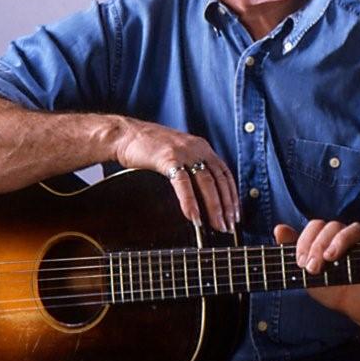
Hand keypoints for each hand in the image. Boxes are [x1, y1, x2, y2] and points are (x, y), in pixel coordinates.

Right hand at [114, 118, 238, 231]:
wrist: (125, 134)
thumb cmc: (148, 147)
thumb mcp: (178, 153)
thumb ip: (191, 166)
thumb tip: (202, 193)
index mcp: (202, 147)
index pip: (225, 173)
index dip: (232, 195)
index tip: (234, 214)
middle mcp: (197, 148)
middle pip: (219, 180)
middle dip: (226, 206)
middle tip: (229, 226)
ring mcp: (184, 152)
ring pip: (206, 182)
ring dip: (214, 207)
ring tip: (217, 225)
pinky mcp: (168, 158)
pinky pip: (183, 183)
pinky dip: (190, 202)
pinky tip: (193, 216)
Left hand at [273, 220, 359, 325]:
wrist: (355, 308)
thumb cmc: (330, 288)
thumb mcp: (307, 275)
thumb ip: (293, 252)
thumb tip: (278, 228)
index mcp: (326, 238)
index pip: (315, 227)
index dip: (305, 241)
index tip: (300, 263)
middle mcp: (343, 236)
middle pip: (331, 227)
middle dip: (318, 246)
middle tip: (313, 268)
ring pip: (353, 229)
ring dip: (340, 240)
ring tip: (330, 257)